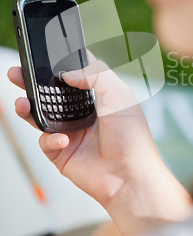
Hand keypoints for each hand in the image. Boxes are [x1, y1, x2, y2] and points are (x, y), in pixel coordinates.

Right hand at [8, 63, 192, 235]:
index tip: (42, 58)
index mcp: (98, 98)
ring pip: (42, 116)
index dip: (57, 67)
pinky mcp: (62, 153)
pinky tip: (62, 140)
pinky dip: (50, 138)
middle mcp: (83, 114)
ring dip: (29, 108)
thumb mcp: (119, 95)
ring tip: (22, 103)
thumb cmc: (132, 138)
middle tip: (18, 73)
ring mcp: (71, 133)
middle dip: (32, 84)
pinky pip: (45, 141)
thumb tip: (68, 70)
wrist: (129, 177)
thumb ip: (95, 74)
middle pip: (51, 94)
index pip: (72, 76)